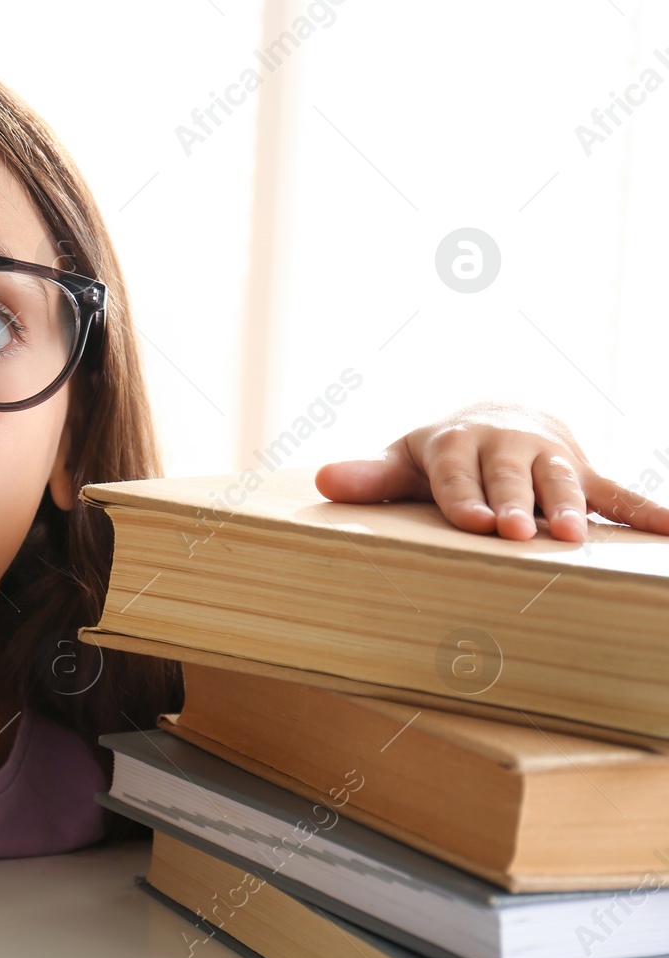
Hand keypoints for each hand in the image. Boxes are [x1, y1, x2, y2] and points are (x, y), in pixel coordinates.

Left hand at [314, 401, 668, 542]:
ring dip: (569, 508)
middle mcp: (505, 446)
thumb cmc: (441, 455)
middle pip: (510, 477)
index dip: (463, 497)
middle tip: (517, 533)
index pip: (456, 474)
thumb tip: (321, 481)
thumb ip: (367, 476)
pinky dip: (645, 510)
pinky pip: (617, 492)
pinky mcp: (584, 471)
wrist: (496, 418)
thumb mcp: (402, 462)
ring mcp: (549, 458)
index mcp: (456, 444)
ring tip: (572, 538)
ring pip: (561, 482)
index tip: (472, 522)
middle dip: (514, 503)